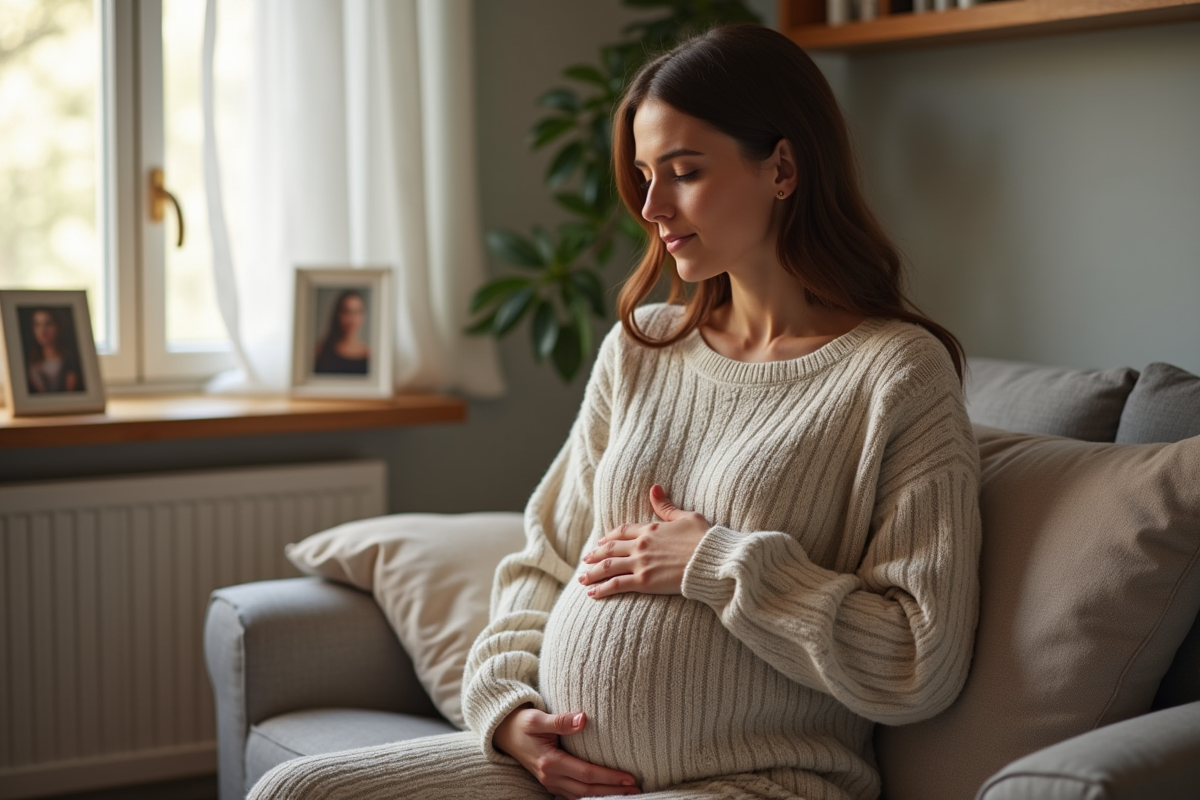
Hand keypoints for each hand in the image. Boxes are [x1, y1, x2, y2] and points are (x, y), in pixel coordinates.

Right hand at [493, 705, 639, 797]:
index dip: (609, 777)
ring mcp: (550, 782)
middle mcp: (550, 777)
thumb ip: (561, 720)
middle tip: (636, 788)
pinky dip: (591, 796)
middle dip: (612, 790)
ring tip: (627, 793)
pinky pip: (574, 794)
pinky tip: (604, 793)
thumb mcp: (537, 718)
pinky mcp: (551, 782)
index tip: (629, 776)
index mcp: (550, 762)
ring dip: (604, 795)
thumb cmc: (522, 722)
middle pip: (587, 790)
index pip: (586, 774)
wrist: (503, 733)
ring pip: (581, 796)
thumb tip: (583, 719)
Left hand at [579, 485, 710, 598]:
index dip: (609, 537)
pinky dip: (602, 588)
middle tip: (585, 560)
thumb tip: (654, 488)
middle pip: (610, 549)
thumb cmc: (705, 539)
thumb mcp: (687, 516)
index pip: (622, 531)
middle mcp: (641, 545)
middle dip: (595, 555)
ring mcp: (641, 563)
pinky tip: (592, 593)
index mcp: (651, 529)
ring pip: (608, 566)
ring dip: (592, 573)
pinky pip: (617, 584)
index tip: (601, 542)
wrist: (711, 561)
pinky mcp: (644, 581)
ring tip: (582, 578)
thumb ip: (666, 506)